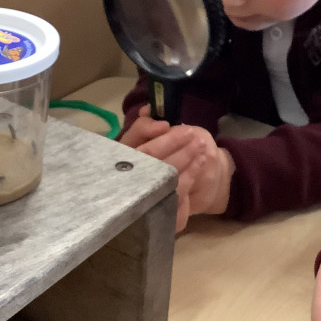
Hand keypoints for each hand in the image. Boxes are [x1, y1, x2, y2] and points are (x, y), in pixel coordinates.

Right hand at [120, 107, 232, 230]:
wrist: (154, 206)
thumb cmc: (146, 169)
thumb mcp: (142, 146)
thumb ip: (144, 128)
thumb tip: (148, 109)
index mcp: (120, 158)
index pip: (130, 139)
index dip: (146, 130)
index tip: (165, 124)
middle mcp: (125, 177)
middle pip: (149, 155)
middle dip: (172, 141)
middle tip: (191, 132)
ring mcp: (140, 196)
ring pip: (165, 172)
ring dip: (185, 155)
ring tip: (200, 144)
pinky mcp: (157, 211)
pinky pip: (177, 190)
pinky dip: (191, 172)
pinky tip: (200, 161)